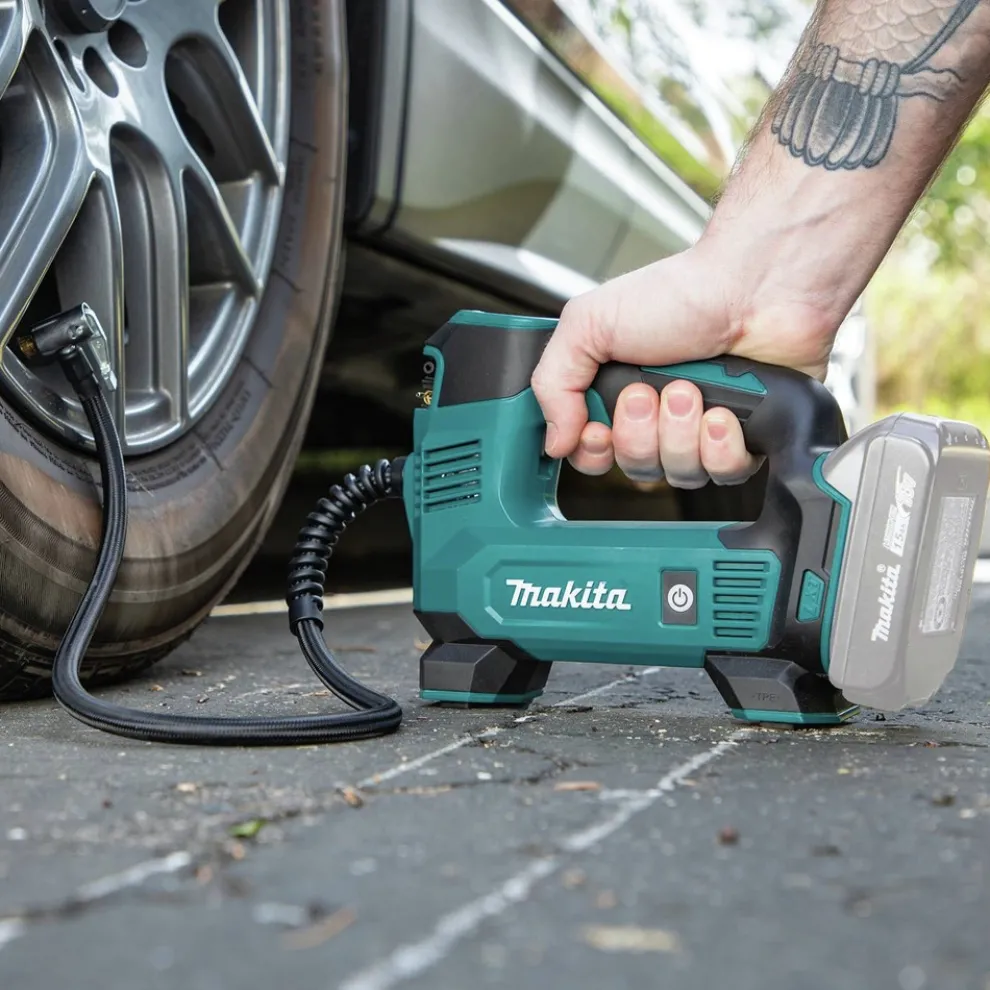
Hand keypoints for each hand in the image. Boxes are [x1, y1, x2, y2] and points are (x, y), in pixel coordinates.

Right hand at [530, 242, 839, 487]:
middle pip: (635, 468)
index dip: (593, 452)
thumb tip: (551, 440)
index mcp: (618, 390)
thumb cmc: (681, 294)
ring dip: (680, 434)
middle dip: (640, 434)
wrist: (754, 286)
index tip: (597, 429)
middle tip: (648, 393)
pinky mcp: (745, 438)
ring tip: (690, 390)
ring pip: (678, 474)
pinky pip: (724, 474)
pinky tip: (722, 414)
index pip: (593, 453)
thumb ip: (553, 381)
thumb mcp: (589, 324)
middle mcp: (659, 415)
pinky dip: (721, 447)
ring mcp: (701, 429)